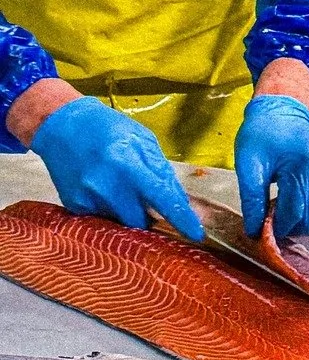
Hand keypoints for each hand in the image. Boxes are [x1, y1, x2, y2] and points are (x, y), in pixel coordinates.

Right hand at [28, 96, 204, 240]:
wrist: (61, 126)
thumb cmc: (107, 129)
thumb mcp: (142, 140)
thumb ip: (162, 171)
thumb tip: (181, 201)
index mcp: (127, 164)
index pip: (161, 198)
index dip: (181, 218)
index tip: (196, 234)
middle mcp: (105, 186)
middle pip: (141, 221)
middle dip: (150, 217)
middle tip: (147, 200)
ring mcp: (87, 199)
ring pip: (121, 223)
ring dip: (128, 213)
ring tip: (121, 189)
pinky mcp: (74, 207)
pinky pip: (102, 220)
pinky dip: (110, 210)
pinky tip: (104, 190)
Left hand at [235, 93, 308, 238]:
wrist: (283, 111)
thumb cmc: (262, 135)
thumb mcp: (248, 163)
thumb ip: (252, 199)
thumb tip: (254, 232)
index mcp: (300, 168)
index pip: (294, 214)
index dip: (277, 227)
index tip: (262, 225)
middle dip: (291, 228)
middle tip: (275, 214)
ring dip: (308, 227)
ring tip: (291, 212)